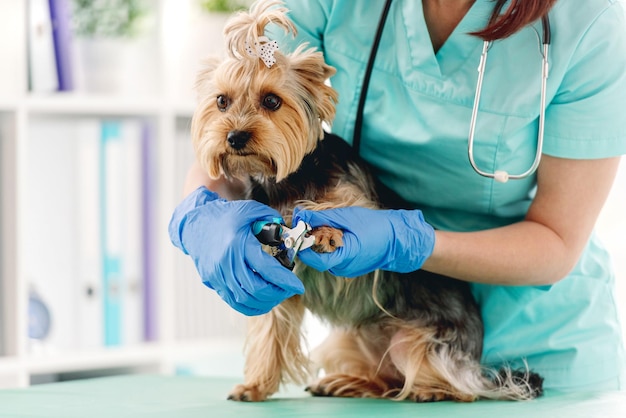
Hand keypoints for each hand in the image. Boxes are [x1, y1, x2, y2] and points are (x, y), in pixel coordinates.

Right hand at [168, 186, 303, 315]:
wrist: (194, 224)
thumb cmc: (224, 216)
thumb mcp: (249, 210)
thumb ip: (271, 218)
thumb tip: (288, 233)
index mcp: (238, 244)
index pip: (266, 269)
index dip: (284, 280)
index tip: (298, 286)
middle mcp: (227, 263)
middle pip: (256, 289)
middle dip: (278, 293)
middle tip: (290, 289)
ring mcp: (218, 276)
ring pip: (245, 300)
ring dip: (266, 301)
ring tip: (279, 294)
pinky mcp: (214, 283)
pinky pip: (235, 302)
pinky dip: (252, 306)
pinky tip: (264, 300)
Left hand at [293, 206, 434, 276]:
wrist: (396, 238)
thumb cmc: (374, 226)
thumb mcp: (345, 217)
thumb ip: (320, 218)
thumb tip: (298, 216)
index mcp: (344, 258)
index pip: (314, 259)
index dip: (302, 245)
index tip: (298, 230)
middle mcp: (342, 268)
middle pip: (316, 256)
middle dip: (309, 240)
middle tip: (309, 222)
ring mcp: (345, 269)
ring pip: (323, 256)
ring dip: (319, 241)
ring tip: (328, 226)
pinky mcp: (347, 267)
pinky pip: (331, 256)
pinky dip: (328, 245)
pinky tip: (336, 233)